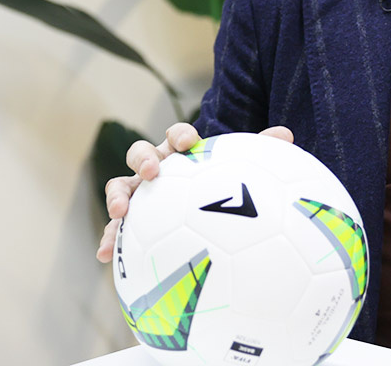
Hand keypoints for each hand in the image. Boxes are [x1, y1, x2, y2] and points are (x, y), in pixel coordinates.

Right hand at [95, 123, 293, 261]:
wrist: (200, 212)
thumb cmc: (218, 186)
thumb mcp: (237, 170)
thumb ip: (259, 152)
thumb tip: (286, 135)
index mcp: (180, 153)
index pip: (177, 137)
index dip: (180, 136)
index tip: (189, 142)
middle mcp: (156, 169)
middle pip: (141, 154)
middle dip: (143, 159)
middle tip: (151, 171)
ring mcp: (139, 194)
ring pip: (120, 186)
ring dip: (116, 195)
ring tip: (120, 211)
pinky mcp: (130, 220)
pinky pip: (115, 228)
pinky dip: (108, 238)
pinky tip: (104, 256)